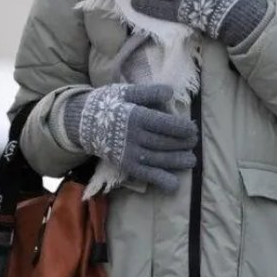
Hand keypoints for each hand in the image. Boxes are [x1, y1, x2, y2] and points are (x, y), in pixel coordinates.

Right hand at [63, 83, 196, 191]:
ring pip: (158, 159)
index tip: (193, 129)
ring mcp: (129, 153)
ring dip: (177, 161)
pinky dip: (160, 180)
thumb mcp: (125, 91)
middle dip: (182, 143)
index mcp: (134, 116)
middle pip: (163, 142)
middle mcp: (133, 137)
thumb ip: (148, 93)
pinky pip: (145, 175)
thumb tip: (171, 93)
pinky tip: (174, 184)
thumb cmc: (107, 103)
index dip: (181, 128)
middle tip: (194, 142)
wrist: (81, 122)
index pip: (164, 124)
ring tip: (191, 160)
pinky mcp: (125, 165)